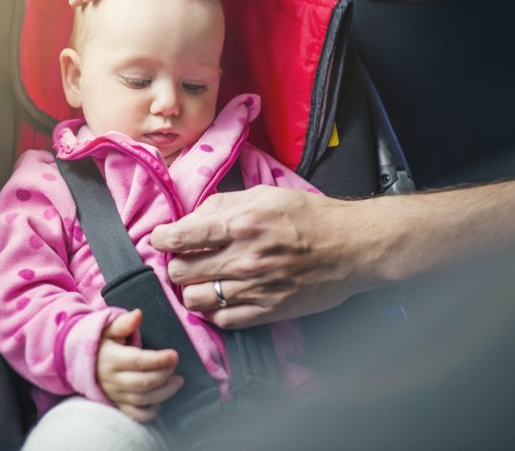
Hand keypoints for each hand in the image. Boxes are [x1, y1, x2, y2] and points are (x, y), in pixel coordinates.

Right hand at [96, 309, 183, 421]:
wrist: (78, 359)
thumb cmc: (100, 341)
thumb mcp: (108, 328)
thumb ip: (124, 323)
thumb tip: (138, 314)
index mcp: (111, 358)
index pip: (138, 362)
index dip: (158, 360)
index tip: (174, 355)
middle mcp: (112, 379)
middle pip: (143, 383)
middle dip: (164, 375)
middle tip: (175, 364)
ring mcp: (114, 394)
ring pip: (142, 400)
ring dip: (164, 392)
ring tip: (178, 381)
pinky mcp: (116, 403)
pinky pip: (133, 414)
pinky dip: (148, 413)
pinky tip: (160, 403)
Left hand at [152, 186, 384, 328]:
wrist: (352, 247)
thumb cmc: (310, 217)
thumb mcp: (264, 195)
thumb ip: (223, 203)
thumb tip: (190, 217)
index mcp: (240, 224)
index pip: (179, 237)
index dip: (161, 238)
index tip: (162, 239)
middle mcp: (243, 258)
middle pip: (179, 271)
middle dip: (175, 263)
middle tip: (185, 258)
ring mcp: (255, 288)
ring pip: (194, 299)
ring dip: (191, 289)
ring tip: (201, 279)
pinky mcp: (267, 311)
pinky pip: (222, 320)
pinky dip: (213, 310)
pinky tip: (221, 297)